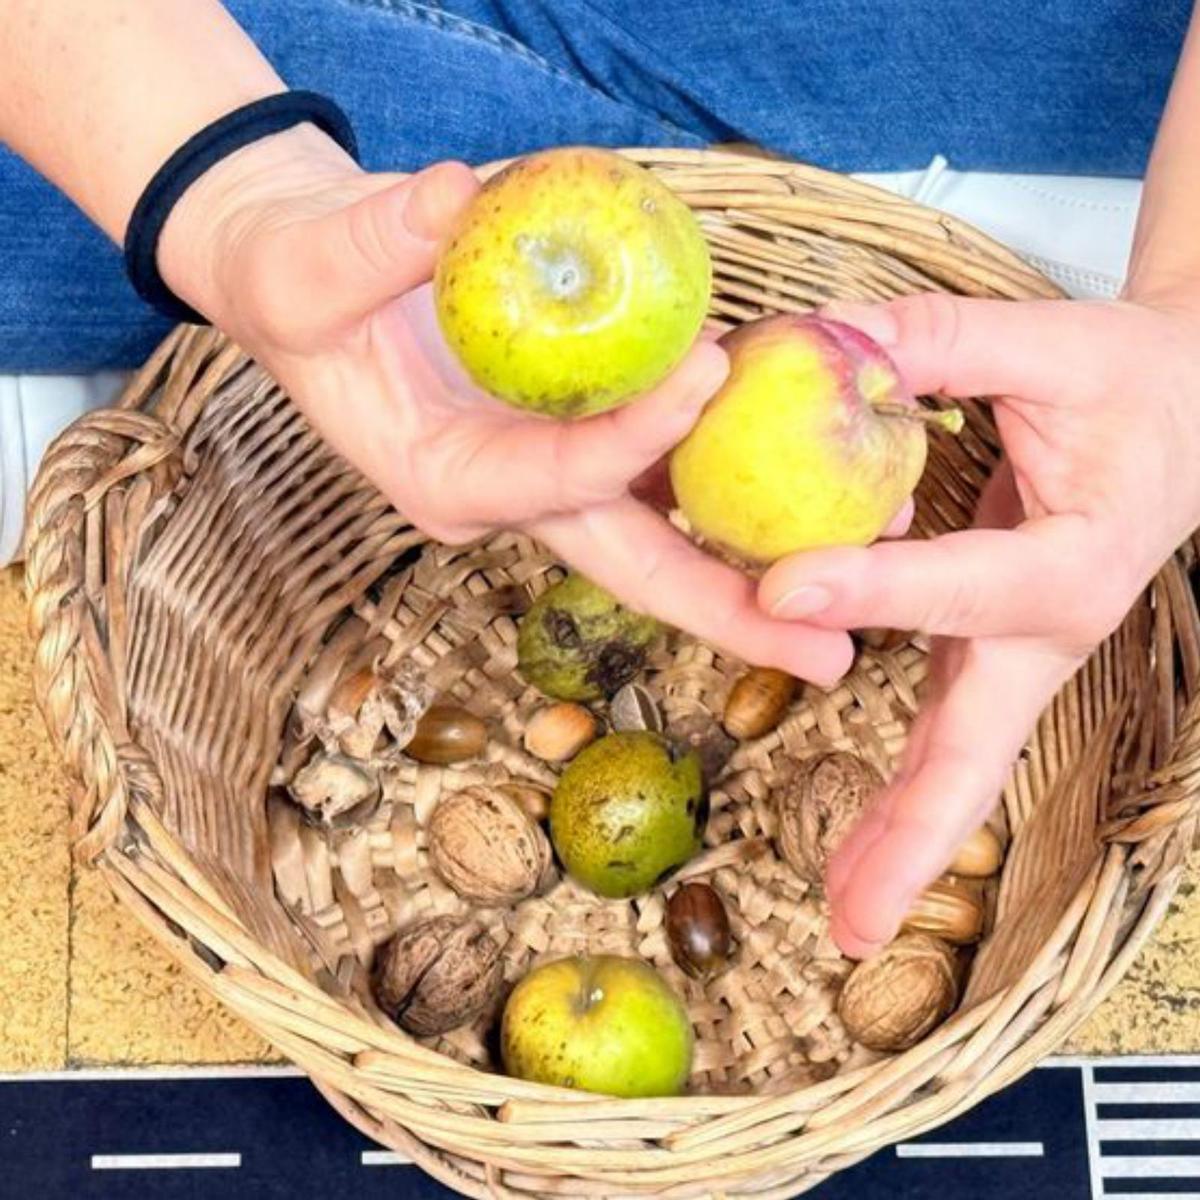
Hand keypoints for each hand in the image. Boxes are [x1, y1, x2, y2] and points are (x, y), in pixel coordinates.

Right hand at [158, 127, 853, 683]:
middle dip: (729, 613)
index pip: (555, 476)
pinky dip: (727, 480)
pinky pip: (659, 474)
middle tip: (827, 658)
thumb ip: (374, 239)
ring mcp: (544, 481)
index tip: (711, 372)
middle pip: (633, 569)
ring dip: (751, 565)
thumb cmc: (298, 287)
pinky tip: (803, 486)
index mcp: (446, 481)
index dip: (631, 437)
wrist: (310, 285)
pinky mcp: (568, 446)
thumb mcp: (308, 266)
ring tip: (857, 589)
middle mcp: (508, 499)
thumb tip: (456, 201)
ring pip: (659, 535)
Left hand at [758, 289, 1199, 956]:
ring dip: (903, 843)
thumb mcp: (1049, 341)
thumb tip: (817, 342)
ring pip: (962, 760)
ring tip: (845, 922)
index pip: (959, 581)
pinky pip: (947, 732)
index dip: (872, 588)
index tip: (781, 590)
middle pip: (979, 744)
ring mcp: (1025, 652)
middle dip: (915, 834)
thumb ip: (934, 342)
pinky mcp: (997, 652)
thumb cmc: (1132, 382)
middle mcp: (1051, 626)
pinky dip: (906, 800)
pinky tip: (858, 856)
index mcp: (1075, 555)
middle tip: (851, 924)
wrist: (1193, 418)